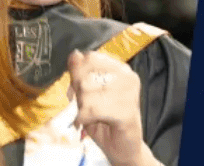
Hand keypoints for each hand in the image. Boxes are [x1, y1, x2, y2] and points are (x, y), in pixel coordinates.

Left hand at [70, 50, 156, 165]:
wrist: (122, 148)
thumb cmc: (104, 121)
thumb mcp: (86, 95)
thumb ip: (80, 74)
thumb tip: (74, 54)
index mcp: (121, 69)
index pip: (90, 58)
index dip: (78, 75)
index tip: (80, 91)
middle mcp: (128, 77)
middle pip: (85, 78)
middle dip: (79, 97)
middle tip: (88, 108)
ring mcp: (129, 94)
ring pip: (86, 94)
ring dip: (82, 110)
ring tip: (92, 116)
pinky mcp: (126, 111)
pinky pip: (93, 110)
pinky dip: (84, 119)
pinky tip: (91, 123)